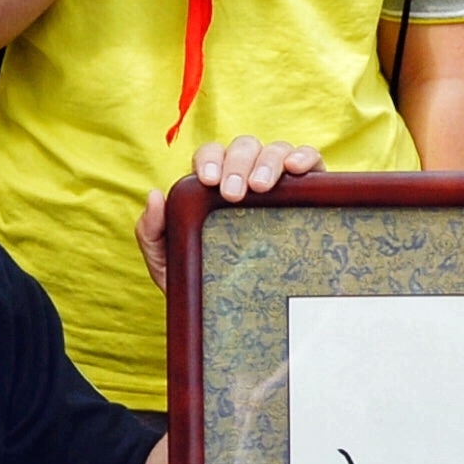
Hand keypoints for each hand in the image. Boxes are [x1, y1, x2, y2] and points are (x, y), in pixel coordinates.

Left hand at [136, 136, 323, 284]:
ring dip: (268, 161)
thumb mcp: (169, 263)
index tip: (209, 181)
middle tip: (234, 193)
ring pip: (276, 150)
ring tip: (261, 188)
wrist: (244, 315)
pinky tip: (296, 170)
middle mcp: (248, 176)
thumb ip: (151, 233)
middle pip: (244, 148)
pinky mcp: (308, 193)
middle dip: (237, 164)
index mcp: (215, 186)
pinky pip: (311, 161)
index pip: (212, 155)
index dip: (211, 160)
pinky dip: (304, 156)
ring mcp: (279, 182)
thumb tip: (154, 195)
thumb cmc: (207, 283)